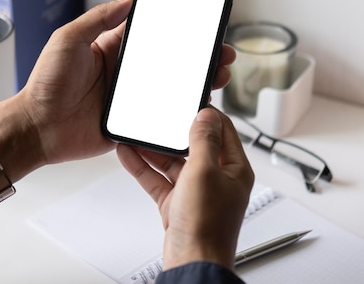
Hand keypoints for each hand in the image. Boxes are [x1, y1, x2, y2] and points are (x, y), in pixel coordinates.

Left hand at [0, 0, 235, 180]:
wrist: (37, 128)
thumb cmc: (46, 83)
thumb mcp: (68, 39)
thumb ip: (98, 19)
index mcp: (112, 49)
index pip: (151, 35)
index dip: (177, 29)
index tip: (200, 23)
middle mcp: (125, 73)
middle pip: (169, 61)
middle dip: (197, 56)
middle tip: (221, 52)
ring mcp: (130, 99)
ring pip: (171, 88)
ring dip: (195, 82)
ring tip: (218, 75)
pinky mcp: (130, 122)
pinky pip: (160, 116)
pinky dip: (180, 111)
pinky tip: (199, 106)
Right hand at [117, 107, 253, 269]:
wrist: (192, 262)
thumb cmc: (207, 227)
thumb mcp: (204, 172)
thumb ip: (204, 141)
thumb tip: (206, 115)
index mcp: (235, 169)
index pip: (224, 130)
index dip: (207, 114)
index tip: (190, 100)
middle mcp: (218, 178)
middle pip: (194, 145)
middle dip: (173, 132)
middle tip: (158, 116)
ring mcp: (197, 191)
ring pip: (173, 162)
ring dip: (154, 150)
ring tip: (135, 134)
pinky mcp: (178, 204)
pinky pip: (159, 179)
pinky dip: (144, 168)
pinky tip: (129, 155)